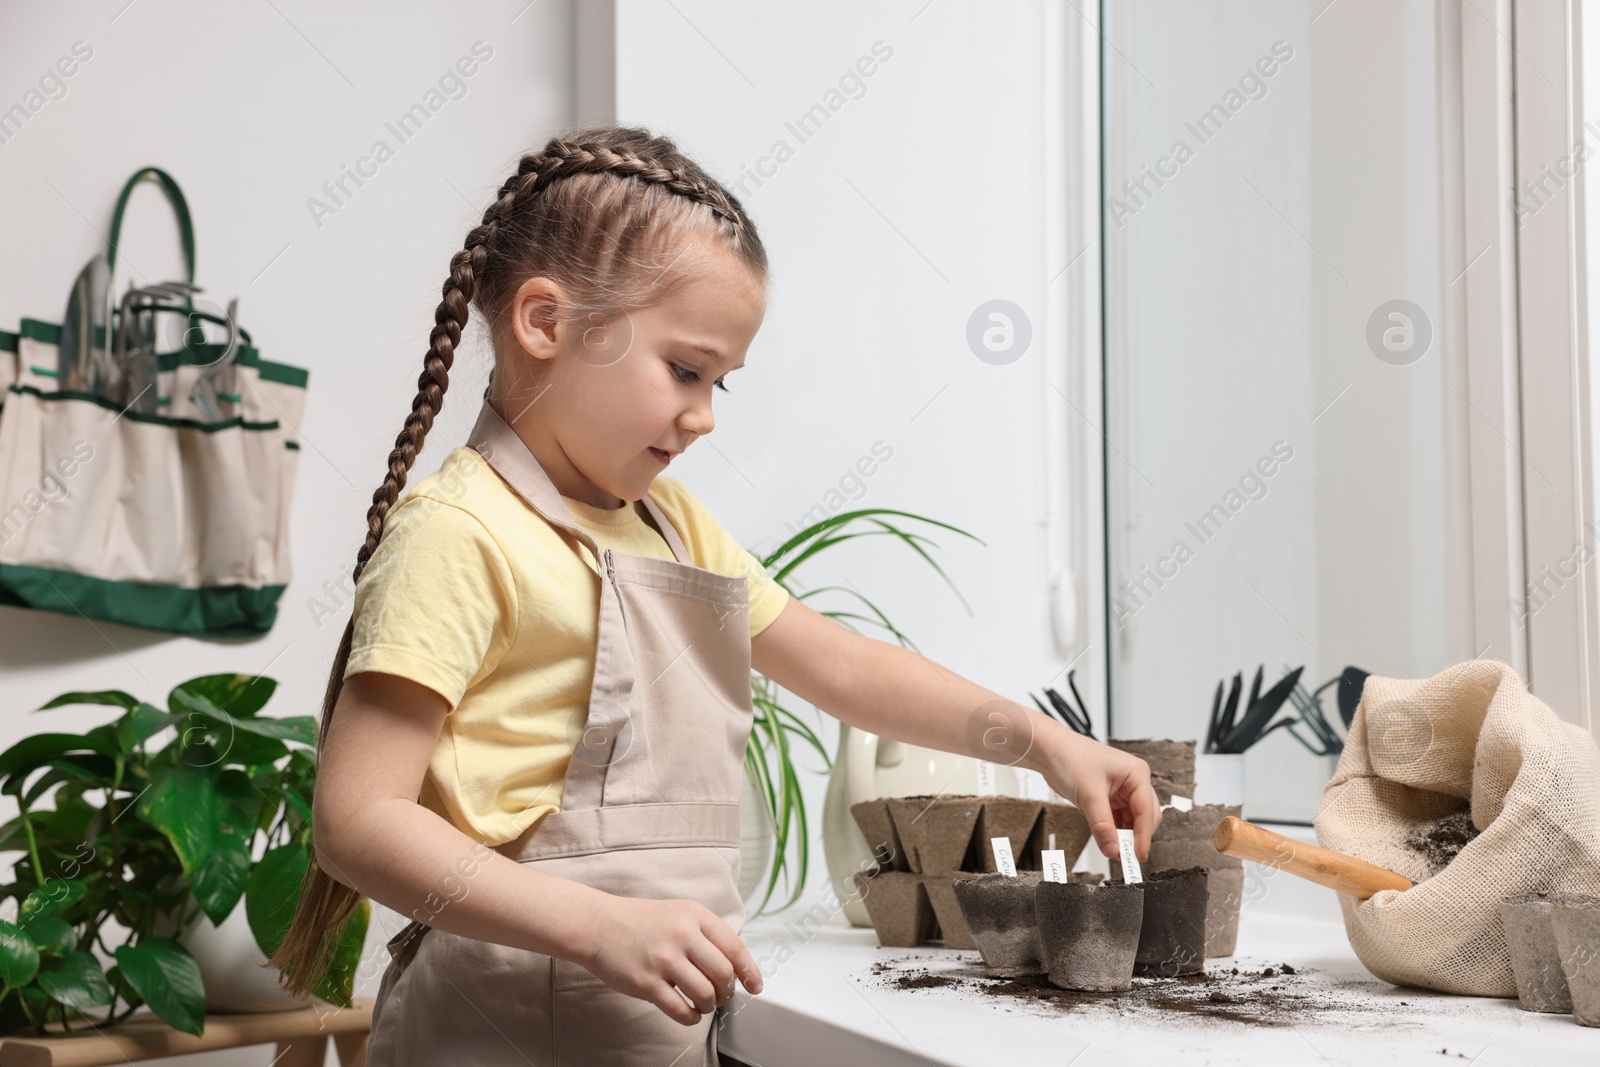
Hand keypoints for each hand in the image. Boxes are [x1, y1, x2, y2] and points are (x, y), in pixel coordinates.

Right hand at [582, 895, 763, 1025]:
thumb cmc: (640, 921)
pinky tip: (689, 1013)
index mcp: (694, 915)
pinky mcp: (646, 983)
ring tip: (703, 1004)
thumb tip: (735, 964)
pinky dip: (691, 1017)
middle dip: (728, 991)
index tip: (756, 986)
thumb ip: (706, 933)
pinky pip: (680, 1010)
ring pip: (705, 995)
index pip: (735, 947)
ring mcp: (663, 960)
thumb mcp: (679, 913)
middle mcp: (682, 935)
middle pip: (724, 974)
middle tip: (723, 996)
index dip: (750, 971)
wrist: (598, 925)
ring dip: (709, 1005)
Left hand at [1039, 729, 1161, 861]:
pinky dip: (1113, 831)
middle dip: (1135, 836)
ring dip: (1123, 835)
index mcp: (1137, 774)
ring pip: (1131, 821)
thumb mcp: (1089, 795)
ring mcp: (1121, 790)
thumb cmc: (1070, 759)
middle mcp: (1133, 782)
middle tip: (1124, 856)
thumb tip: (1113, 851)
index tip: (1138, 856)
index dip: (1144, 835)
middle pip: (1144, 817)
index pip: (1147, 810)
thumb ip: (1102, 826)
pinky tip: (1105, 839)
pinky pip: (1117, 820)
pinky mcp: (1109, 798)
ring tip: (1111, 848)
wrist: (1048, 750)